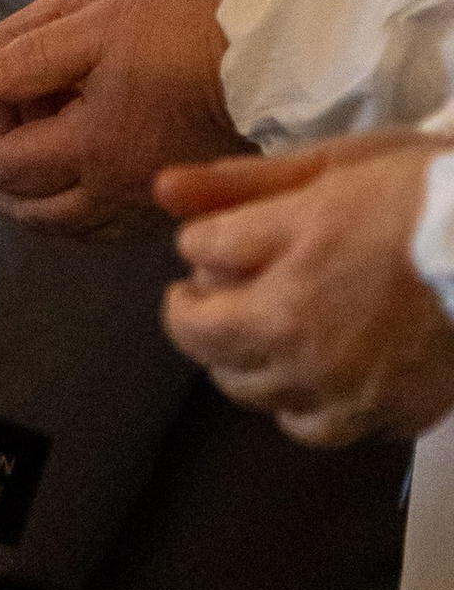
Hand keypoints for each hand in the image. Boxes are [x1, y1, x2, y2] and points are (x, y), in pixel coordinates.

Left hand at [0, 0, 240, 234]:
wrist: (281, 48)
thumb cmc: (188, 26)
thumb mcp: (95, 19)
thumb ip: (24, 54)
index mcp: (92, 147)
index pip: (4, 165)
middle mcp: (117, 190)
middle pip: (31, 209)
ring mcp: (149, 202)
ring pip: (68, 226)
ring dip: (26, 205)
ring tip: (6, 178)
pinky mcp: (176, 199)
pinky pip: (106, 227)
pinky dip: (70, 213)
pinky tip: (65, 189)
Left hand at [156, 132, 453, 447]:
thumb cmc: (433, 193)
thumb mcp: (340, 164)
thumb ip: (245, 183)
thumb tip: (162, 190)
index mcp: (296, 248)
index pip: (196, 251)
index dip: (203, 242)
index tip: (222, 240)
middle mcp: (304, 326)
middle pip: (200, 335)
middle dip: (196, 309)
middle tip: (218, 292)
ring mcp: (341, 381)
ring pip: (245, 387)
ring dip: (239, 357)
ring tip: (268, 328)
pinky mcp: (382, 415)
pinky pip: (306, 425)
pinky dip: (297, 400)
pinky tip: (314, 371)